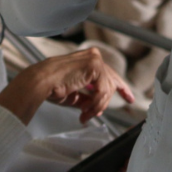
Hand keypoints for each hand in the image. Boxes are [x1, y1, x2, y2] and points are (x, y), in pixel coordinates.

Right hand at [0, 49, 134, 124]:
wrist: (41, 83)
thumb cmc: (52, 87)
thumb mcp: (76, 95)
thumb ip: (89, 98)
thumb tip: (98, 109)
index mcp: (88, 61)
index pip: (109, 74)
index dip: (121, 87)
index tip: (129, 98)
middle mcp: (94, 56)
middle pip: (111, 81)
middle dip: (108, 101)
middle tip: (98, 114)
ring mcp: (95, 59)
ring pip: (107, 89)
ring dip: (97, 106)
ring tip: (85, 114)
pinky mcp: (94, 65)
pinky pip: (103, 90)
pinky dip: (96, 103)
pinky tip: (85, 110)